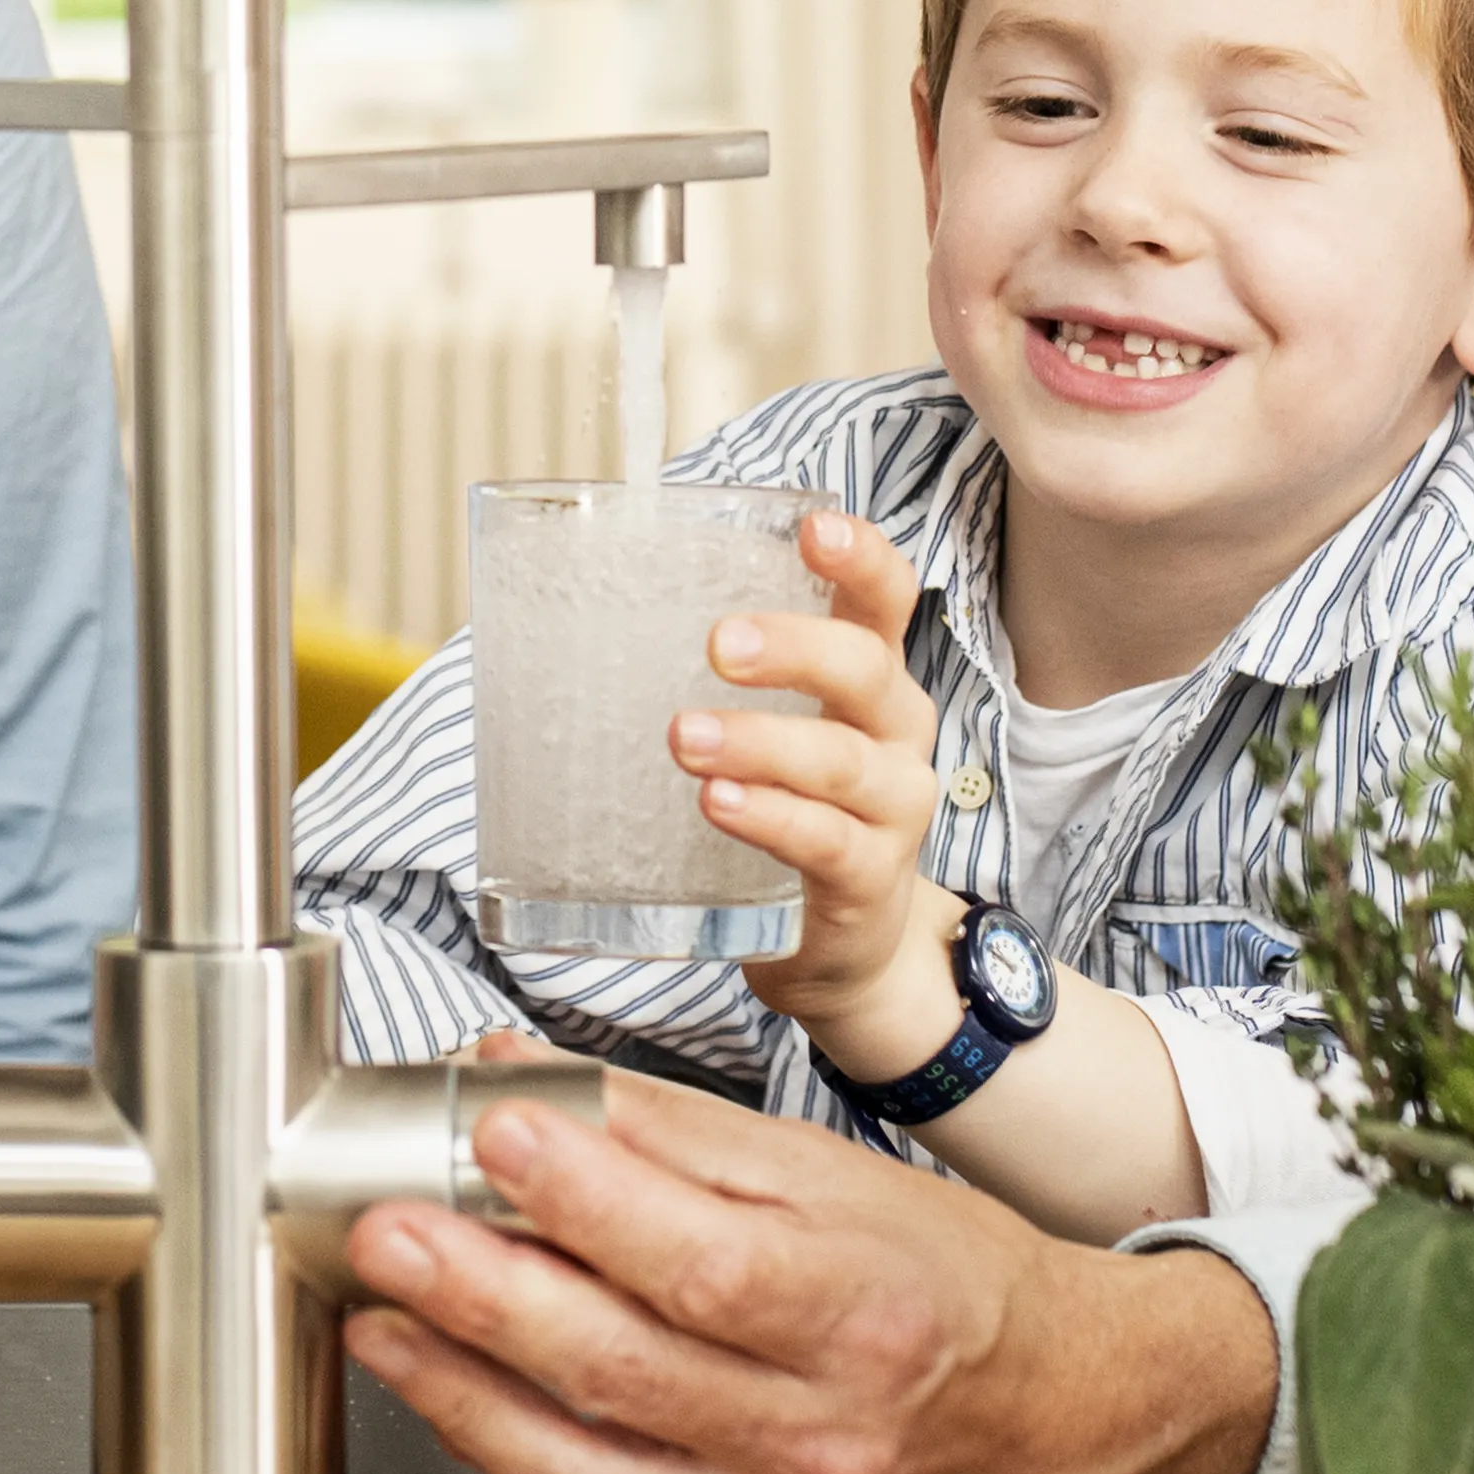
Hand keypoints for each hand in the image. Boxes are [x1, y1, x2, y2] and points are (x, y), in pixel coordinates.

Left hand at [335, 1072, 1272, 1473]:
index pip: (707, 1264)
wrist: (1043, 1409)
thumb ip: (666, 1129)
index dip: (589, 1200)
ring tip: (382, 1317)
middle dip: (485, 1294)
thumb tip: (524, 1081)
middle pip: (626, 1368)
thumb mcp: (826, 1171)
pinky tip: (450, 1393)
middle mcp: (824, 1438)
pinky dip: (509, 1456)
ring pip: (586, 1470)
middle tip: (389, 1229)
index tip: (496, 1130)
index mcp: (864, 1312)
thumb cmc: (937, 1277)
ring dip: (461, 1391)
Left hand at [686, 508, 953, 1080]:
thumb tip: (578, 614)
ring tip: (686, 736)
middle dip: (795, 648)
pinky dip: (768, 817)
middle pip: (866, 669)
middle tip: (720, 643)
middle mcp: (895, 732)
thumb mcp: (776, 730)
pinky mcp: (868, 879)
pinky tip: (718, 802)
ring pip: (839, 760)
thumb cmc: (794, 808)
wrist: (842, 946)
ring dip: (760, 742)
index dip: (860, 557)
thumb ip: (722, 679)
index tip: (812, 527)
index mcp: (870, 677)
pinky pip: (823, 840)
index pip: (885, 599)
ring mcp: (892, 807)